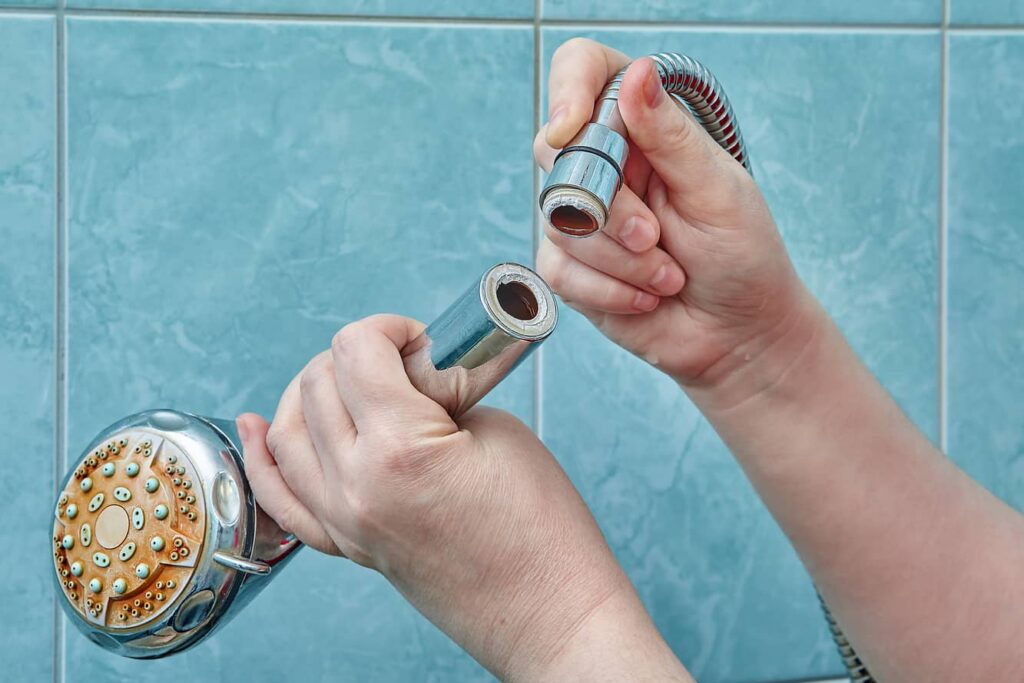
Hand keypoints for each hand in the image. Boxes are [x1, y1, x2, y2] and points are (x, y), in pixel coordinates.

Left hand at [237, 315, 687, 680]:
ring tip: (351, 381)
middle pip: (316, 386)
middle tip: (402, 360)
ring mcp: (344, 521)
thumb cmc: (543, 531)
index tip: (416, 338)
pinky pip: (282, 498)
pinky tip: (259, 428)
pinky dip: (266, 457)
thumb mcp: (501, 433)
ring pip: (286, 435)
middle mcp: (355, 486)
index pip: (356, 352)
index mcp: (398, 449)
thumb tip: (414, 374)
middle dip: (355, 355)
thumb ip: (444, 394)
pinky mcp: (348, 546)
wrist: (550, 613)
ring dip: (310, 392)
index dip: (388, 329)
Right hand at [535, 38, 817, 401]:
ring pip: (560, 222)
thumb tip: (637, 73)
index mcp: (644, 128)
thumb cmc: (741, 255)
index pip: (584, 73)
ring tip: (669, 277)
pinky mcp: (572, 267)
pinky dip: (609, 291)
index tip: (572, 127)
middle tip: (655, 237)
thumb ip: (672, 136)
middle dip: (610, 210)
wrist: (738, 334)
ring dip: (622, 262)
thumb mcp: (717, 191)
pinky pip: (560, 270)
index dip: (568, 90)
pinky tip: (646, 298)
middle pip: (558, 154)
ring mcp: (582, 217)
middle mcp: (606, 166)